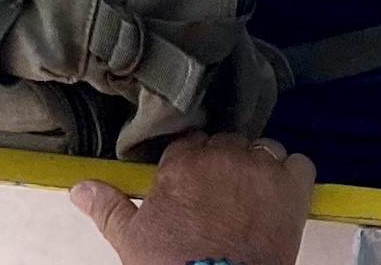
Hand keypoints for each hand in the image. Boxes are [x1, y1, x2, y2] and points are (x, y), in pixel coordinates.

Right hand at [72, 132, 315, 264]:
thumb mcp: (132, 238)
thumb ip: (108, 205)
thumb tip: (80, 188)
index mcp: (182, 160)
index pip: (191, 141)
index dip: (195, 162)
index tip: (195, 182)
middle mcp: (222, 154)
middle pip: (228, 142)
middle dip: (226, 163)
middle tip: (223, 195)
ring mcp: (259, 167)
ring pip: (264, 148)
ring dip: (260, 167)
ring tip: (253, 196)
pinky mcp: (291, 186)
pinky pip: (300, 164)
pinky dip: (294, 177)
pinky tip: (283, 196)